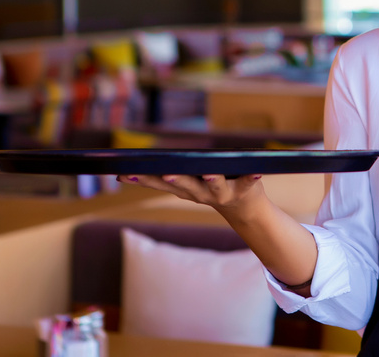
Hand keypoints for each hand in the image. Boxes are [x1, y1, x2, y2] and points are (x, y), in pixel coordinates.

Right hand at [116, 173, 266, 216]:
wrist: (244, 208)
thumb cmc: (209, 186)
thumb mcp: (183, 183)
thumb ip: (160, 176)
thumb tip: (121, 173)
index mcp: (184, 188)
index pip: (159, 182)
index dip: (143, 179)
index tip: (125, 173)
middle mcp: (201, 192)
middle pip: (186, 185)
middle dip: (175, 179)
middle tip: (166, 172)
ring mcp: (223, 192)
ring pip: (215, 186)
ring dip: (212, 180)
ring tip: (210, 173)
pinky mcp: (245, 188)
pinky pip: (249, 181)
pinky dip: (253, 176)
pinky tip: (257, 170)